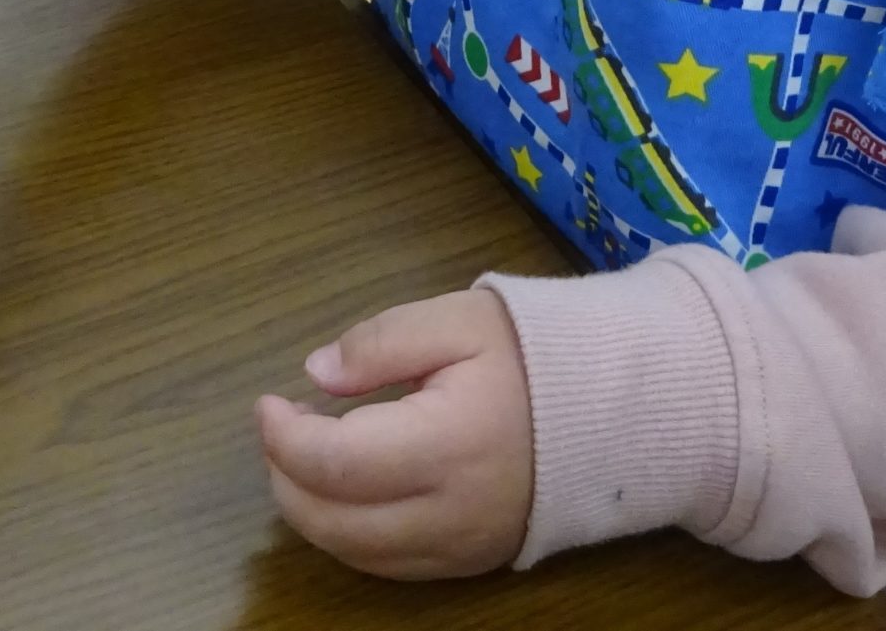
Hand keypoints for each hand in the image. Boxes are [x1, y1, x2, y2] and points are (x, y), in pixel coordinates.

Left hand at [256, 291, 534, 580]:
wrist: (617, 405)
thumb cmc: (535, 354)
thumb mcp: (458, 320)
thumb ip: (382, 342)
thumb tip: (317, 373)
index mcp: (447, 445)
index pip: (334, 463)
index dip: (283, 438)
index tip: (269, 403)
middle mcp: (450, 513)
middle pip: (333, 522)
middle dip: (286, 477)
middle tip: (281, 430)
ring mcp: (462, 547)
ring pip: (355, 554)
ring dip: (312, 510)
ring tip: (307, 456)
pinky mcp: (472, 562)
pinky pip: (390, 565)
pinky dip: (352, 534)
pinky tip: (349, 491)